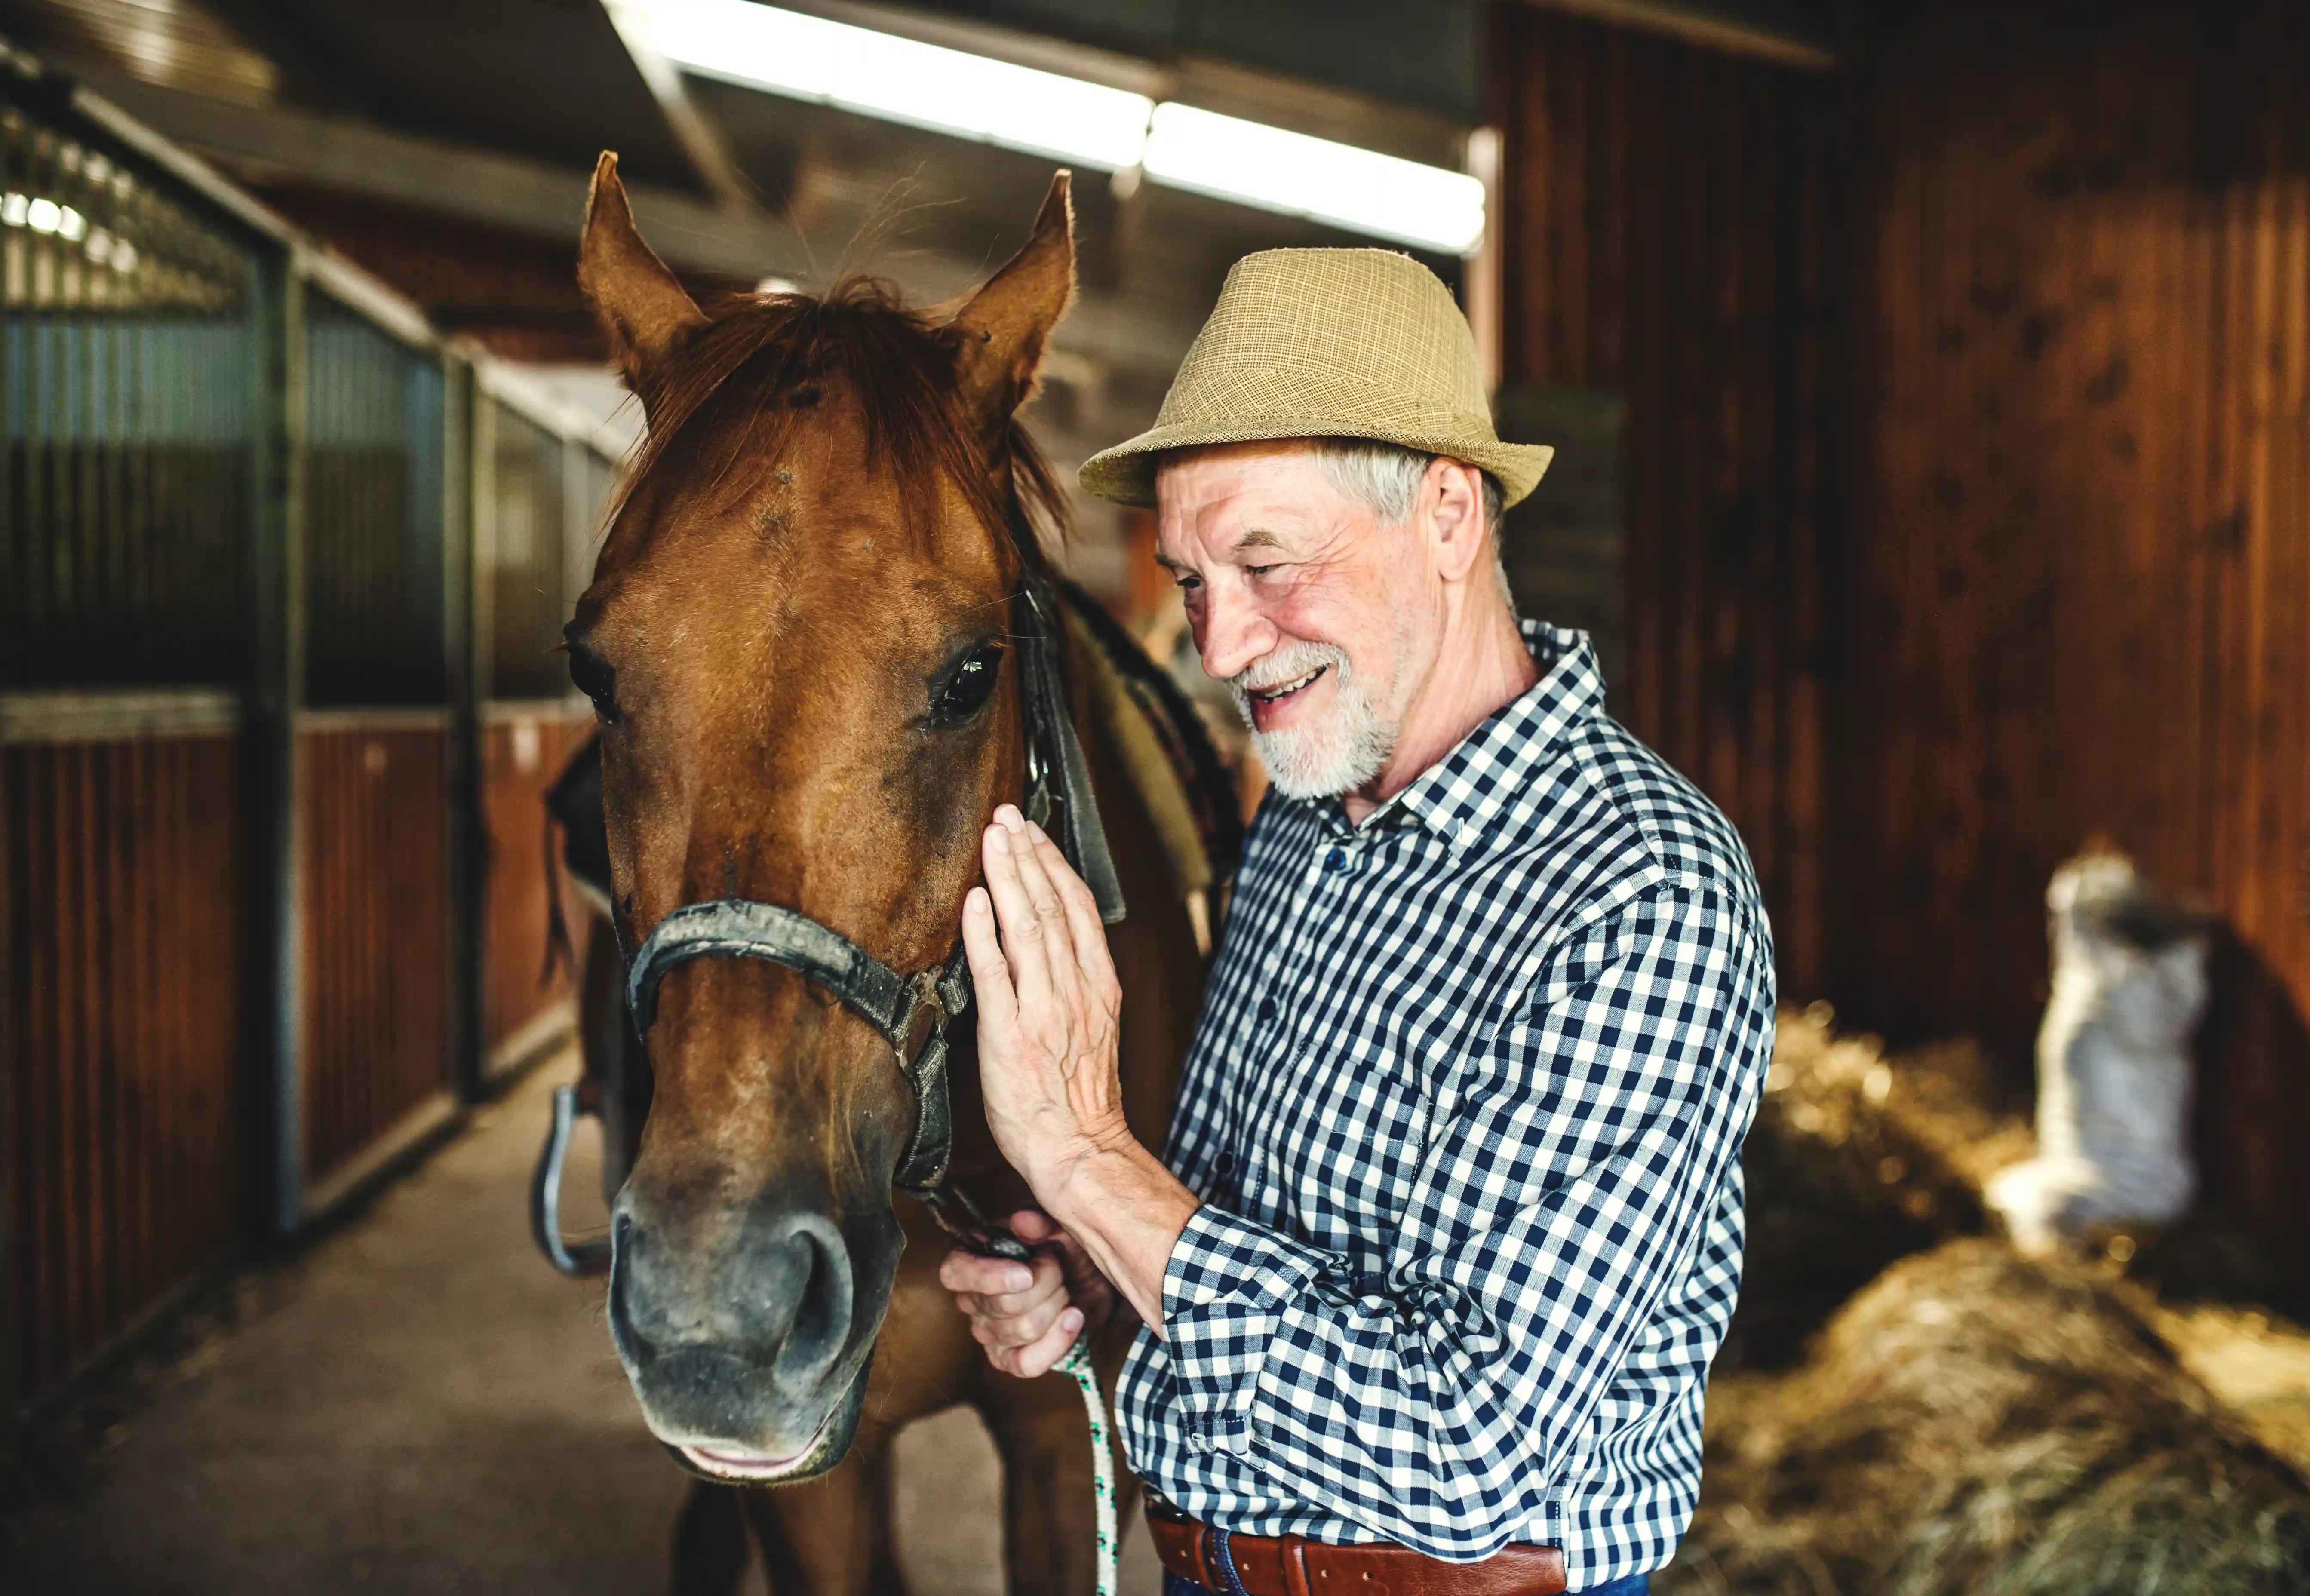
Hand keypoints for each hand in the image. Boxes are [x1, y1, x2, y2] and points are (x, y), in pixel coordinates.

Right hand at [938, 1210, 1122, 1376]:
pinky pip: (1027, 1363)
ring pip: (1022, 1330)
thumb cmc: (1063, 1251)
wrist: (1088, 1282)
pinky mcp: (1009, 1359)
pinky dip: (1057, 1341)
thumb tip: (1023, 1220)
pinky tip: (1073, 1318)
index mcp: (972, 1257)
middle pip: (1003, 1304)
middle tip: (1060, 1270)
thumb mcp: (1057, 1228)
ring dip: (1056, 1307)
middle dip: (1045, 1285)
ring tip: (1066, 1291)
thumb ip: (1040, 1223)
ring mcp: (987, 1333)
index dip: (987, 1277)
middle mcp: (971, 1299)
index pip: (955, 1272)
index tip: (1025, 1274)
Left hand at [962, 805, 1131, 1193]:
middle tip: (1007, 816)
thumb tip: (1057, 947)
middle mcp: (1074, 990)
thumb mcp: (1094, 1030)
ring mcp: (1043, 1009)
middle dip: (1029, 855)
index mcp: (1097, 986)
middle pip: (1052, 906)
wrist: (1078, 1149)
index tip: (1034, 833)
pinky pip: (995, 974)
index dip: (1055, 865)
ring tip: (993, 838)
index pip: (1077, 909)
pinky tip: (976, 899)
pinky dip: (985, 933)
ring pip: (1027, 928)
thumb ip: (1078, 984)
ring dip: (1009, 877)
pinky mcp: (1010, 1034)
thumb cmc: (1079, 1099)